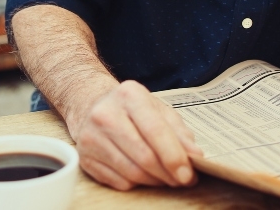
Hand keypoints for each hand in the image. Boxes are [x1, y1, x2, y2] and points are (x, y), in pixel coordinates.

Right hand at [69, 80, 203, 190]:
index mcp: (129, 95)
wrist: (92, 106)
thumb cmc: (131, 109)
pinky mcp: (85, 158)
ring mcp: (92, 137)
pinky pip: (119, 182)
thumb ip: (179, 132)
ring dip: (154, 181)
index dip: (174, 157)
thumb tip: (194, 157)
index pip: (155, 131)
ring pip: (132, 172)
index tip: (188, 175)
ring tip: (165, 177)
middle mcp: (106, 114)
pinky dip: (137, 183)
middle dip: (167, 174)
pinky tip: (143, 174)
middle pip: (144, 156)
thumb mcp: (158, 110)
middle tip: (181, 180)